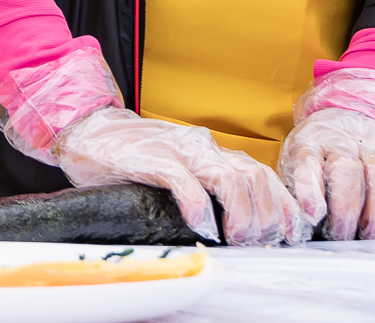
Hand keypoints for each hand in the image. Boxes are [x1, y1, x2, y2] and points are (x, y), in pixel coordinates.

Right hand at [50, 108, 303, 245]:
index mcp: (212, 151)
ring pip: (232, 179)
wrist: (87, 131)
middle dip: (266, 217)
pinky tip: (201, 227)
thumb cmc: (132, 157)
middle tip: (255, 243)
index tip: (287, 235)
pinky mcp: (153, 157)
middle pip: (257, 178)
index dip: (283, 207)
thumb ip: (209, 187)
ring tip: (232, 238)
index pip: (264, 175)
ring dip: (242, 215)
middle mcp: (202, 147)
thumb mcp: (181, 169)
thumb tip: (242, 226)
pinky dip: (200, 208)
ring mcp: (179, 150)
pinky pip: (186, 182)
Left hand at [280, 66, 374, 240]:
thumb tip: (297, 226)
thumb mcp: (299, 161)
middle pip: (347, 171)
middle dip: (346, 210)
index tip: (313, 215)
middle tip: (343, 236)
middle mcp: (347, 138)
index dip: (309, 189)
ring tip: (369, 236)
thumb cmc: (324, 151)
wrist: (356, 114)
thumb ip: (297, 190)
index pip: (307, 160)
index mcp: (312, 140)